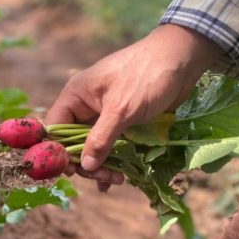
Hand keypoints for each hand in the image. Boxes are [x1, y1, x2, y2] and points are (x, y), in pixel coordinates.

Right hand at [46, 24, 223, 187]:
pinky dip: (115, 161)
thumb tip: (85, 167)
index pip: (54, 129)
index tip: (71, 172)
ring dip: (102, 166)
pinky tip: (120, 176)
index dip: (58, 151)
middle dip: (86, 163)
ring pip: (93, 148)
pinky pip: (111, 146)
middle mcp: (86, 106)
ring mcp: (104, 115)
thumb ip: (100, 139)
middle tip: (102, 178)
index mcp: (76, 96)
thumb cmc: (146, 76)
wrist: (183, 58)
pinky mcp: (122, 122)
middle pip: (73, 143)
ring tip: (118, 179)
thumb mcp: (121, 110)